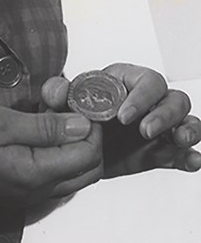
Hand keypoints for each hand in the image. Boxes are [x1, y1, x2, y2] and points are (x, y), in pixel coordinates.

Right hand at [0, 104, 102, 205]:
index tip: (77, 97)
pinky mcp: (18, 190)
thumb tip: (84, 124)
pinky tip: (38, 127)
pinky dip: (59, 152)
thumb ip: (44, 126)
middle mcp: (39, 190)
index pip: (89, 154)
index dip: (92, 124)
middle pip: (89, 169)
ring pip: (73, 173)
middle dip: (89, 135)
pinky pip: (55, 175)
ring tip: (52, 110)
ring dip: (74, 143)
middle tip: (69, 105)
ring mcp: (29, 194)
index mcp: (37, 173)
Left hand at [42, 63, 200, 177]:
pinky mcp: (160, 152)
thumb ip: (55, 92)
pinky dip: (189, 156)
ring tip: (179, 141)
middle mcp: (146, 101)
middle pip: (172, 98)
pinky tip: (191, 162)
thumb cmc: (69, 114)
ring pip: (185, 119)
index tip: (124, 117)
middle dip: (164, 114)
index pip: (145, 80)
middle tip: (145, 132)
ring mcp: (157, 126)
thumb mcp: (58, 103)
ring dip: (187, 129)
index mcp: (124, 82)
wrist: (71, 149)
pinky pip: (181, 152)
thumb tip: (59, 90)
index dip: (141, 97)